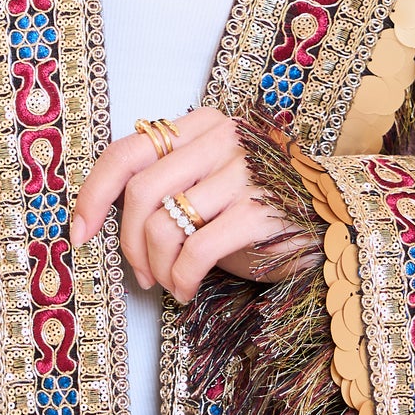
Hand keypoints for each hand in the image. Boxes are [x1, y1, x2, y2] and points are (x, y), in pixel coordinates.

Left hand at [68, 107, 311, 305]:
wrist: (336, 224)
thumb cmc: (262, 208)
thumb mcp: (211, 182)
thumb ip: (167, 182)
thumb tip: (100, 218)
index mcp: (204, 124)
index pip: (127, 151)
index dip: (94, 194)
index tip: (79, 231)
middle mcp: (223, 139)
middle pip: (140, 191)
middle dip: (127, 243)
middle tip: (140, 274)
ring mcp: (243, 172)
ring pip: (162, 224)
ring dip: (157, 267)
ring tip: (170, 284)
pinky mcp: (260, 210)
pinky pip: (194, 251)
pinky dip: (181, 279)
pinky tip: (187, 290)